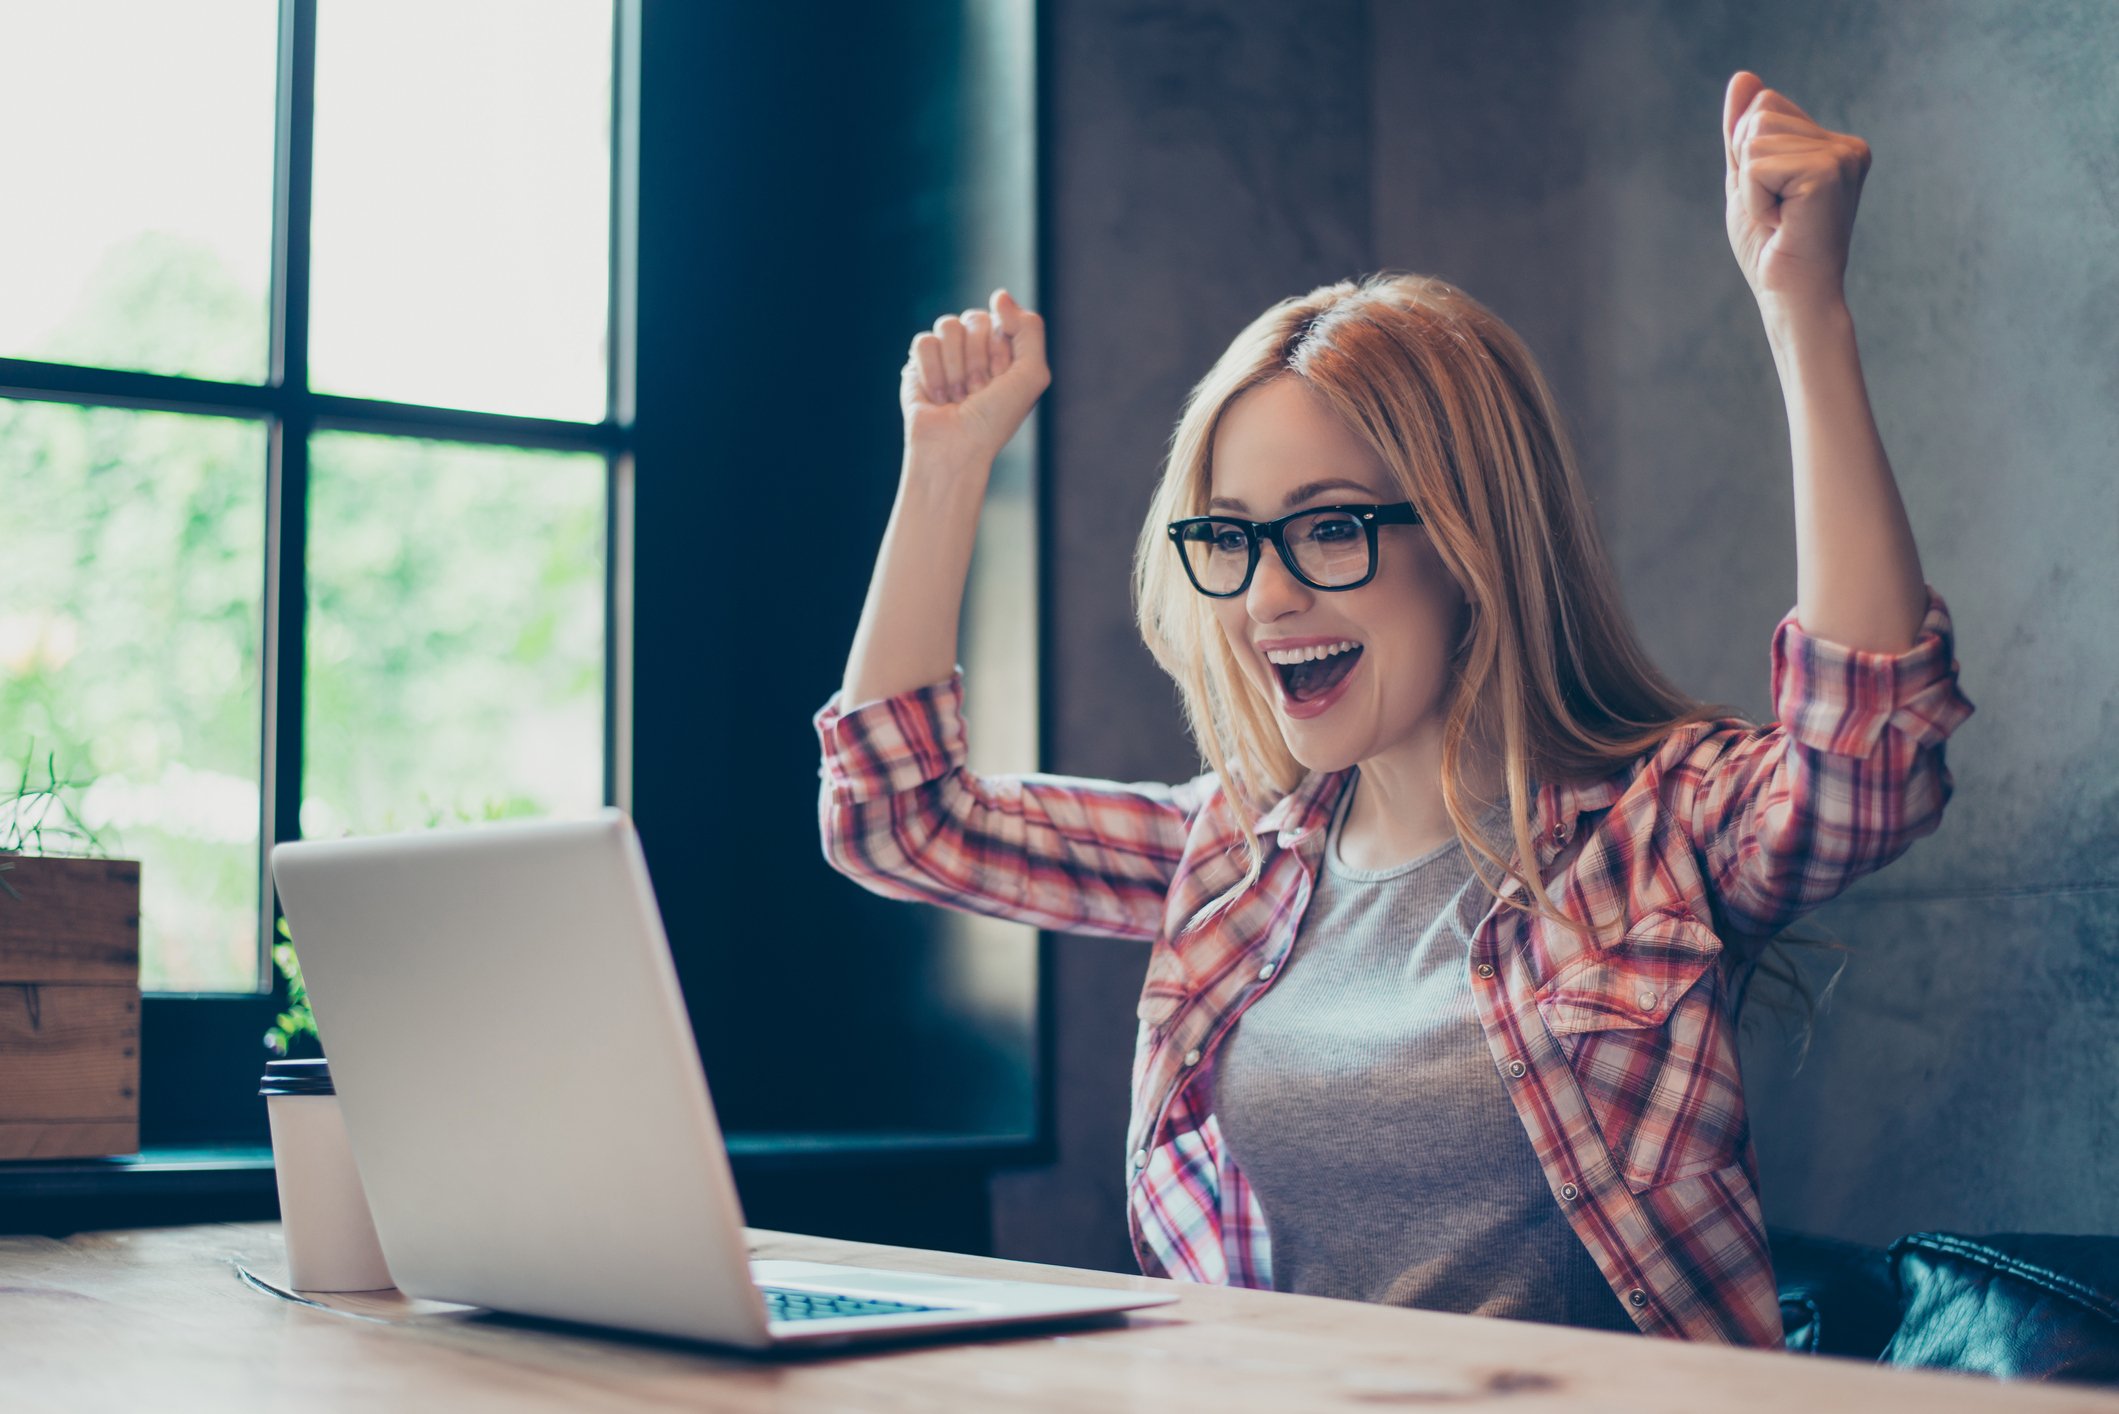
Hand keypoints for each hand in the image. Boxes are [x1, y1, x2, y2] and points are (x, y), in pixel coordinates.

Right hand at [901, 289, 1050, 469]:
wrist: (955, 448)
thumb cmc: (995, 419)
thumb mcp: (1032, 375)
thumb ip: (1029, 328)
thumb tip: (998, 295)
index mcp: (1006, 349)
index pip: (1002, 318)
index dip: (1001, 350)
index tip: (1001, 380)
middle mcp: (978, 348)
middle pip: (974, 319)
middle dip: (977, 360)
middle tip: (978, 392)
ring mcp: (948, 354)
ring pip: (948, 325)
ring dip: (956, 368)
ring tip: (958, 396)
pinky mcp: (919, 362)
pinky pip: (924, 341)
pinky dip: (932, 372)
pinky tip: (938, 397)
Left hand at [1722, 71, 1870, 312]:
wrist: (1790, 297)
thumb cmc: (1771, 249)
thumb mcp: (1747, 180)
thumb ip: (1743, 132)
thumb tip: (1743, 77)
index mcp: (1832, 145)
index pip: (1764, 104)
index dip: (1746, 156)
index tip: (1772, 198)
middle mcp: (1846, 146)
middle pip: (1759, 113)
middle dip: (1747, 167)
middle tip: (1774, 210)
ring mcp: (1843, 156)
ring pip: (1755, 137)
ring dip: (1751, 187)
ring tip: (1780, 218)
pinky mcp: (1829, 171)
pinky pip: (1757, 163)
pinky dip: (1754, 198)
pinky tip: (1782, 223)